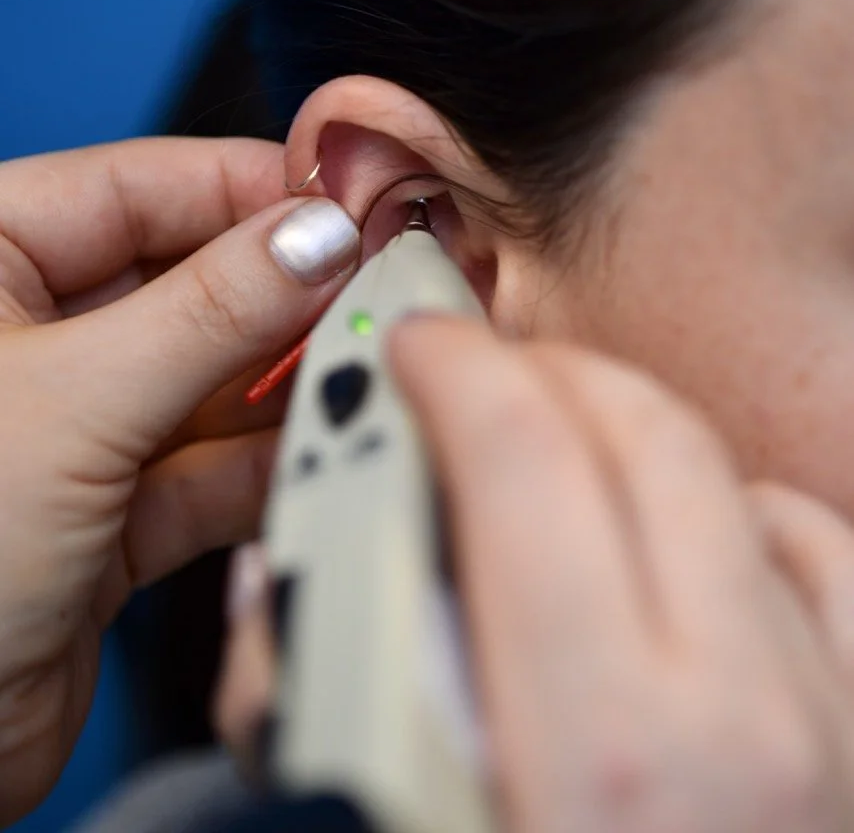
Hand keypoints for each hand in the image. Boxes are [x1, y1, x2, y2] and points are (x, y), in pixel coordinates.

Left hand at [0, 137, 359, 823]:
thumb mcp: (73, 402)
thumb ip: (212, 311)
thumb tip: (318, 236)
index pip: (140, 183)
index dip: (253, 191)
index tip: (353, 209)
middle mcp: (26, 332)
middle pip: (188, 277)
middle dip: (284, 293)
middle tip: (380, 292)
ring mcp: (70, 426)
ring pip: (208, 377)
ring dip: (287, 382)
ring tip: (366, 371)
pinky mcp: (105, 517)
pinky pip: (207, 468)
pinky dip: (266, 464)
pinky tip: (324, 449)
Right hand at [218, 318, 853, 832]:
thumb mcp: (396, 828)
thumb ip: (333, 695)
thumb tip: (304, 574)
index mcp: (600, 756)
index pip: (522, 458)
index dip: (451, 368)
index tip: (413, 346)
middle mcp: (741, 724)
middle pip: (633, 432)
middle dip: (533, 370)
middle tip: (470, 375)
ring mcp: (825, 725)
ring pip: (726, 472)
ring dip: (625, 428)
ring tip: (555, 442)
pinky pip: (815, 551)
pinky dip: (738, 509)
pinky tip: (680, 537)